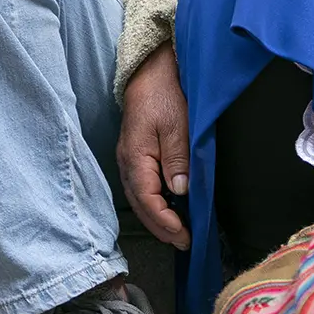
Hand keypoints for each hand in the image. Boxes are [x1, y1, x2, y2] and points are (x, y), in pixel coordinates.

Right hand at [118, 44, 190, 249]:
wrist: (149, 71)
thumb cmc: (164, 95)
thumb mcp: (177, 125)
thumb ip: (177, 160)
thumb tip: (179, 191)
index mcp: (135, 157)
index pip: (147, 200)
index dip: (166, 222)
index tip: (186, 235)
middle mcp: (127, 162)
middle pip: (139, 204)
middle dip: (160, 227)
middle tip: (184, 242)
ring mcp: (128, 158)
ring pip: (138, 197)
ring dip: (156, 217)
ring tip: (176, 231)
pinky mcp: (134, 154)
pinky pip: (140, 186)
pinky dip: (152, 203)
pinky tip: (167, 206)